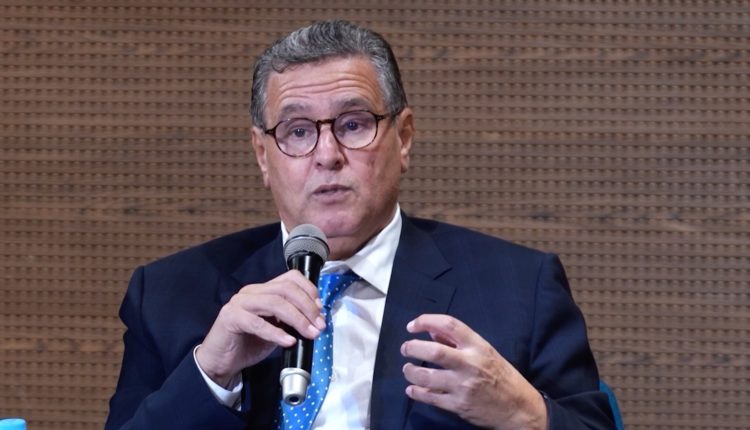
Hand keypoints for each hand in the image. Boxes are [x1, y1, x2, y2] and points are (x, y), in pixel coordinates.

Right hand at [196, 270, 325, 386]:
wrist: (221, 361)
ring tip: (309, 333)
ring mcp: (239, 303)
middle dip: (307, 307)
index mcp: (263, 290)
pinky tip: (288, 342)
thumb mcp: (276, 329)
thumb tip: (316, 320)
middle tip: (319, 325)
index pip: (290, 278)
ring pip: (274, 302)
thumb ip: (291, 321)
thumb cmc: (249, 344)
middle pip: (285, 289)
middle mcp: (251, 292)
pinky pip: (257, 323)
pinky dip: (276, 333)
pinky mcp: (231, 318)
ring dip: (297, 319)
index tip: (320, 309)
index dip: (309, 290)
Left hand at [400, 314, 546, 429]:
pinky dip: (416, 393)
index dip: (426, 321)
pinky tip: (412, 389)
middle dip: (412, 348)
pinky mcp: (458, 405)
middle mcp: (470, 364)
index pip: (449, 325)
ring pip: (427, 377)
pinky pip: (430, 398)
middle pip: (433, 351)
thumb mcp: (485, 352)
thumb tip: (431, 331)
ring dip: (411, 372)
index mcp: (478, 346)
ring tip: (408, 369)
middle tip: (405, 348)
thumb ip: (458, 341)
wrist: (519, 408)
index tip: (412, 326)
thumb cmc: (502, 376)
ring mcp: (463, 386)